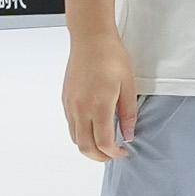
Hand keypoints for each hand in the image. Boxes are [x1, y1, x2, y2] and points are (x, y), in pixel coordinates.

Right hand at [62, 29, 142, 162]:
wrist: (90, 38)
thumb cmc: (111, 57)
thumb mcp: (128, 85)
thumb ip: (128, 114)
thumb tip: (128, 135)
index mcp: (99, 106)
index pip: (103, 143)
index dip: (114, 153)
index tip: (123, 152)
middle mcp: (81, 109)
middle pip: (85, 147)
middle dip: (99, 157)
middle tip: (112, 154)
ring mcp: (71, 105)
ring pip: (75, 138)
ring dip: (88, 146)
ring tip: (103, 144)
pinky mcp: (66, 99)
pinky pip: (71, 125)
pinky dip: (81, 134)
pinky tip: (93, 127)